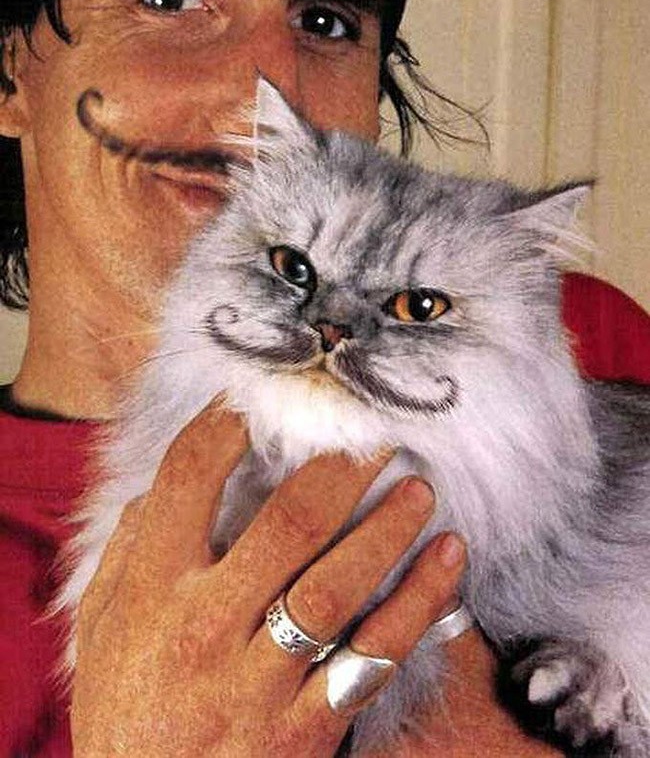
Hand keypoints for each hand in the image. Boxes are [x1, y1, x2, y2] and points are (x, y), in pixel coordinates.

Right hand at [71, 401, 465, 756]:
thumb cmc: (126, 713)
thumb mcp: (102, 632)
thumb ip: (125, 557)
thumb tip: (155, 492)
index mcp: (154, 591)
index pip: (188, 481)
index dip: (223, 426)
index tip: (255, 398)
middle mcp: (207, 627)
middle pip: (288, 523)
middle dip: (340, 467)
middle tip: (377, 432)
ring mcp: (260, 679)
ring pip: (337, 586)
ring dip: (388, 528)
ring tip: (421, 487)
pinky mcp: (305, 726)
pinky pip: (372, 657)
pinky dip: (418, 605)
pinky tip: (448, 561)